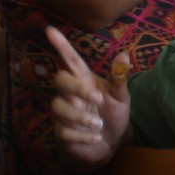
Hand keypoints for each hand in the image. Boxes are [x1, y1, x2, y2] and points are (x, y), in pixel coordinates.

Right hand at [47, 28, 128, 171]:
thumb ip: (119, 78)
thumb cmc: (112, 116)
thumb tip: (124, 55)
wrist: (109, 145)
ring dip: (80, 117)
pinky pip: (64, 131)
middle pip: (59, 79)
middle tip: (97, 99)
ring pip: (59, 107)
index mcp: (84, 80)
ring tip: (99, 125)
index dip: (61, 45)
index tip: (50, 29)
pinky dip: (81, 135)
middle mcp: (71, 94)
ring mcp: (64, 114)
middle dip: (76, 87)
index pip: (70, 60)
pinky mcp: (62, 133)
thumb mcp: (120, 97)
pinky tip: (95, 137)